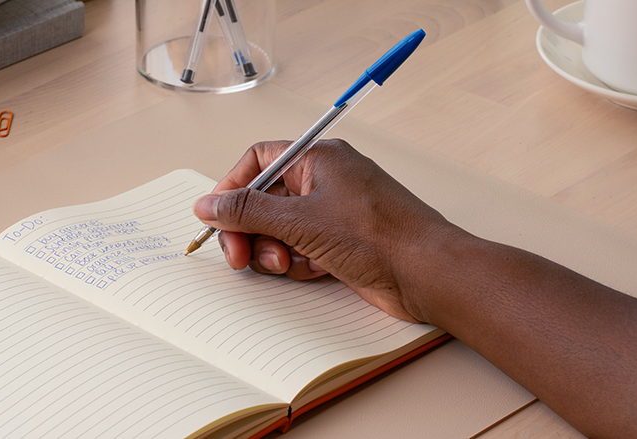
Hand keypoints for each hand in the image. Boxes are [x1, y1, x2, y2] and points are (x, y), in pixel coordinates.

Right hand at [192, 139, 456, 322]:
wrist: (427, 274)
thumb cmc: (380, 237)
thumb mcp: (301, 221)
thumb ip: (248, 211)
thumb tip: (208, 204)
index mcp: (319, 158)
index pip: (258, 162)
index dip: (232, 189)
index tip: (217, 218)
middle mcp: (326, 181)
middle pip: (264, 201)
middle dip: (250, 231)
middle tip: (241, 257)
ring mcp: (334, 214)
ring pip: (280, 231)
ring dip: (275, 251)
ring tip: (289, 264)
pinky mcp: (341, 244)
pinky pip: (300, 250)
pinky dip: (298, 263)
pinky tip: (315, 270)